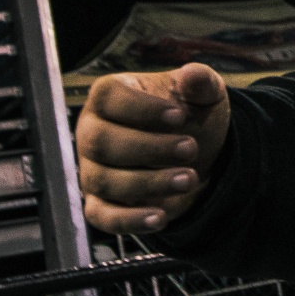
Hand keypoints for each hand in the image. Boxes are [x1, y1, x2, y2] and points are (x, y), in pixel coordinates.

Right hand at [76, 63, 230, 234]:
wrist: (197, 155)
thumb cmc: (189, 116)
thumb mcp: (202, 94)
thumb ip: (200, 82)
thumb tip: (193, 75)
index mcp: (109, 97)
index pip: (109, 98)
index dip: (142, 108)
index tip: (179, 116)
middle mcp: (91, 132)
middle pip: (102, 142)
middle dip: (149, 148)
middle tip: (191, 149)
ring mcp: (92, 170)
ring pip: (104, 180)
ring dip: (148, 183)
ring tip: (189, 179)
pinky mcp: (101, 204)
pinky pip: (102, 217)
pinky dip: (130, 220)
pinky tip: (161, 217)